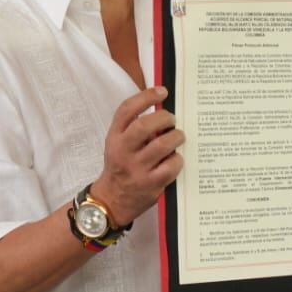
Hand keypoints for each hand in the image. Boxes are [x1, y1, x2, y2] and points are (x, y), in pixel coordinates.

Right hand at [93, 86, 183, 224]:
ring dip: (176, 137)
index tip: (162, 92)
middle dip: (164, 118)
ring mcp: (136, 169)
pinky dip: (178, 159)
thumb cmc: (121, 166)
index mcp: (114, 137)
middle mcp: (123, 152)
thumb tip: (163, 108)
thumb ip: (134, 127)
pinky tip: (176, 158)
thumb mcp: (119, 143)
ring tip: (179, 136)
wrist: (112, 200)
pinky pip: (171, 166)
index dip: (146, 97)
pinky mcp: (151, 184)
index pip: (126, 110)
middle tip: (172, 119)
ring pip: (162, 145)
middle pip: (144, 126)